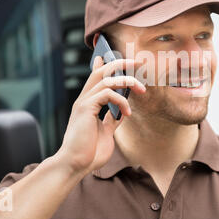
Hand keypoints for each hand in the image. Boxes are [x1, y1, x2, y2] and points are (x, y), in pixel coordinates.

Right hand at [54, 56, 145, 175]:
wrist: (76, 165)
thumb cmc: (90, 152)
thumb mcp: (106, 132)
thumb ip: (112, 119)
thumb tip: (122, 111)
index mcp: (88, 103)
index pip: (95, 76)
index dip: (104, 63)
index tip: (113, 54)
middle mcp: (84, 99)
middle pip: (102, 71)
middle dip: (120, 62)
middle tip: (138, 62)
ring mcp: (84, 102)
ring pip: (107, 78)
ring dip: (128, 81)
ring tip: (142, 89)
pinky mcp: (85, 108)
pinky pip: (107, 93)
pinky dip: (121, 101)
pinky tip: (127, 114)